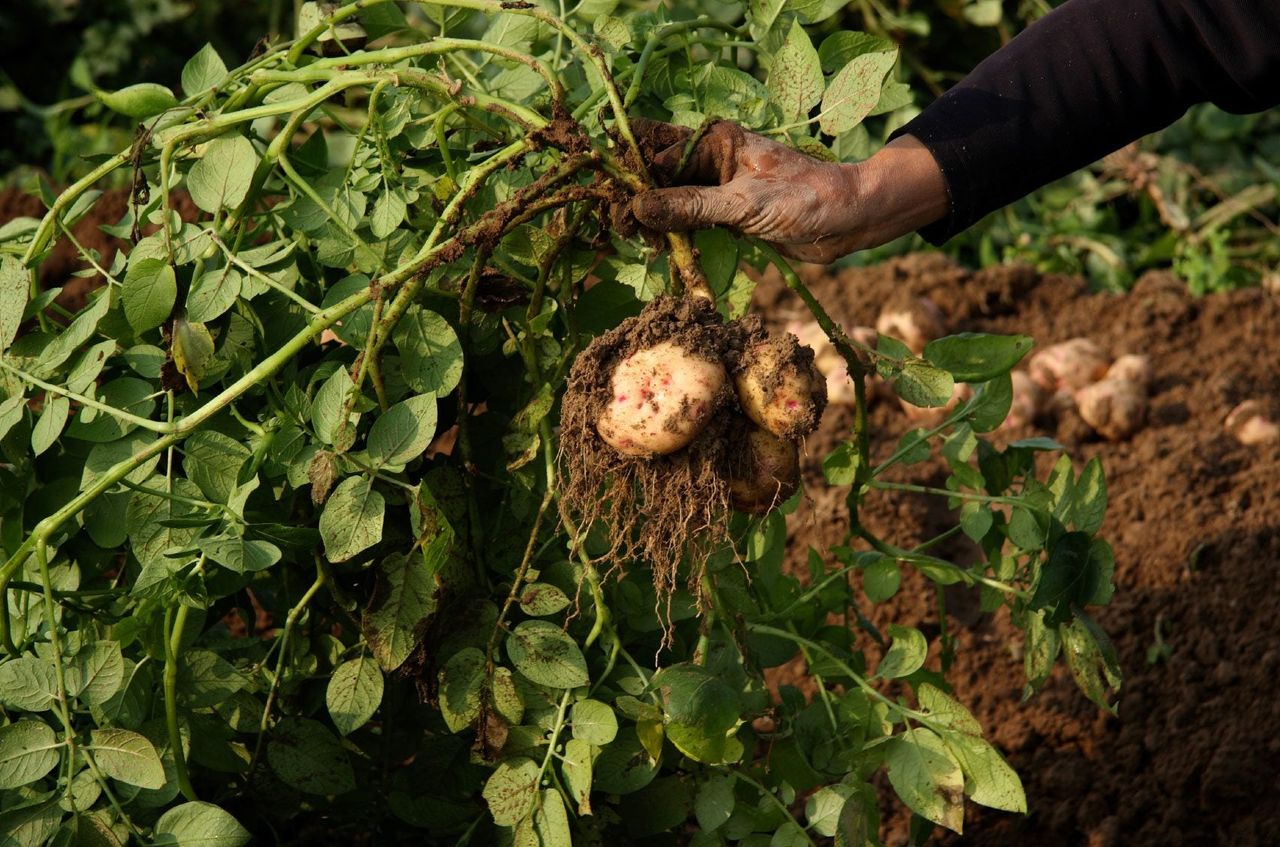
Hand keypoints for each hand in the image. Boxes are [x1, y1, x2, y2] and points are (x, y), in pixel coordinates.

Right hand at [630, 119, 948, 263]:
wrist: (850, 220)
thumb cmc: (806, 199)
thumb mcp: (743, 205)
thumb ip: (689, 206)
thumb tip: (636, 207)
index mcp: (714, 140)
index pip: (654, 150)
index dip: (627, 174)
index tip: (608, 201)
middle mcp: (709, 159)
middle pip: (653, 176)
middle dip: (635, 202)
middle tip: (623, 230)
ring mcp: (715, 187)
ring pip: (666, 203)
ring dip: (652, 224)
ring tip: (645, 244)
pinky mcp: (723, 215)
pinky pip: (686, 224)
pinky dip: (673, 238)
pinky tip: (662, 250)